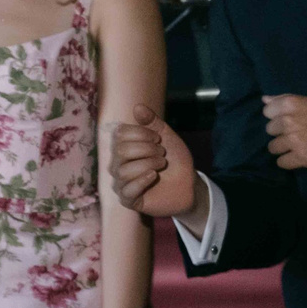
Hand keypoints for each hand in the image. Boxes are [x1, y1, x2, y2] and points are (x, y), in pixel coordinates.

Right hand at [104, 105, 197, 222]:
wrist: (189, 185)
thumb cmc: (175, 160)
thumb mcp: (167, 137)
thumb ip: (153, 122)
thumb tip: (138, 107)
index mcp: (123, 146)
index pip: (119, 134)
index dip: (141, 133)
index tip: (157, 138)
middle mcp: (117, 163)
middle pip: (120, 150)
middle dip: (147, 149)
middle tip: (162, 154)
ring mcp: (121, 182)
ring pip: (123, 171)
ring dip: (147, 165)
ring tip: (161, 166)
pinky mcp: (128, 200)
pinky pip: (126, 190)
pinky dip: (141, 181)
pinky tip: (153, 177)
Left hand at [264, 95, 306, 170]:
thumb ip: (285, 101)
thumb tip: (264, 99)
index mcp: (291, 104)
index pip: (267, 112)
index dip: (278, 117)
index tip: (290, 121)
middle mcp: (288, 121)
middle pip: (270, 131)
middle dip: (282, 133)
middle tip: (298, 135)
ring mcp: (294, 140)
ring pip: (273, 148)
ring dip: (284, 149)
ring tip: (300, 148)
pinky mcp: (302, 157)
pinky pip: (282, 163)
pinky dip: (289, 162)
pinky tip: (301, 158)